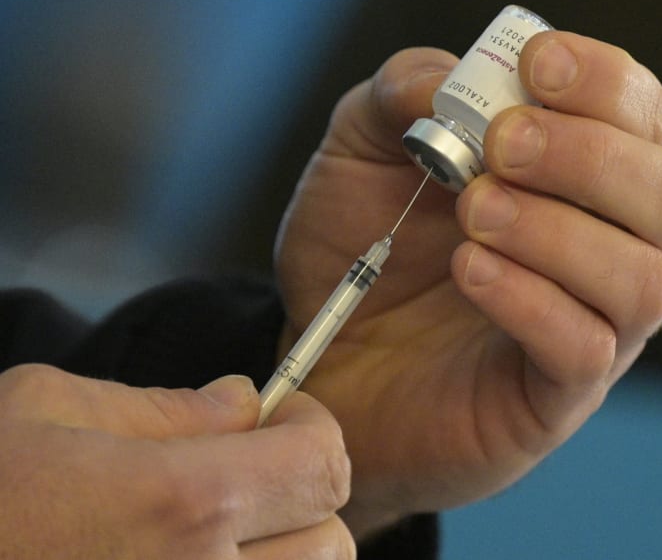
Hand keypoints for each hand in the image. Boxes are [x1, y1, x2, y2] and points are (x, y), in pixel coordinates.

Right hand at [0, 364, 354, 558]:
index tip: (281, 422)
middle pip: (333, 540)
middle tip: (249, 479)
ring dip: (285, 555)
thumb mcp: (45, 411)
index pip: (324, 462)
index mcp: (182, 503)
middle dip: (303, 499)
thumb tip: (247, 400)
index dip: (313, 430)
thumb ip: (166, 406)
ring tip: (214, 533)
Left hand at [274, 30, 661, 536]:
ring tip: (473, 212)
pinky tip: (470, 270)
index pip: (642, 116)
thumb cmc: (358, 242)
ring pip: (644, 280)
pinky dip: (532, 300)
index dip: (606, 82)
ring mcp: (592, 326)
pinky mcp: (556, 395)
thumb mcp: (362, 148)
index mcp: (577, 177)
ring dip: (559, 232)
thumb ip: (402, 96)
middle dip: (591, 158)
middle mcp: (606, 249)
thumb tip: (452, 77)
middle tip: (501, 146)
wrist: (320, 347)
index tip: (536, 65)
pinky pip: (586, 351)